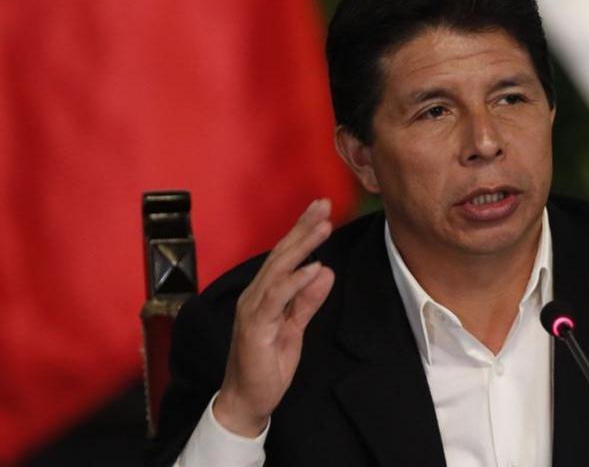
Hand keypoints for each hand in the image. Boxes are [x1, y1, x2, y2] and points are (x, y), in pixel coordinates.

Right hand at [214, 199, 335, 436]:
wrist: (247, 402)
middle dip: (302, 227)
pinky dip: (295, 282)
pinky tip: (313, 268)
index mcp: (264, 294)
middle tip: (323, 204)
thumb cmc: (267, 365)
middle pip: (281, 254)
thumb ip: (307, 301)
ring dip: (302, 247)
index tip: (321, 209)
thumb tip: (324, 270)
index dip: (301, 230)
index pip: (285, 256)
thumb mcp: (295, 329)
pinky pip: (276, 299)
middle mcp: (255, 296)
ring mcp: (252, 310)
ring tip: (323, 227)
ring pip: (278, 270)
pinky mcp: (255, 328)